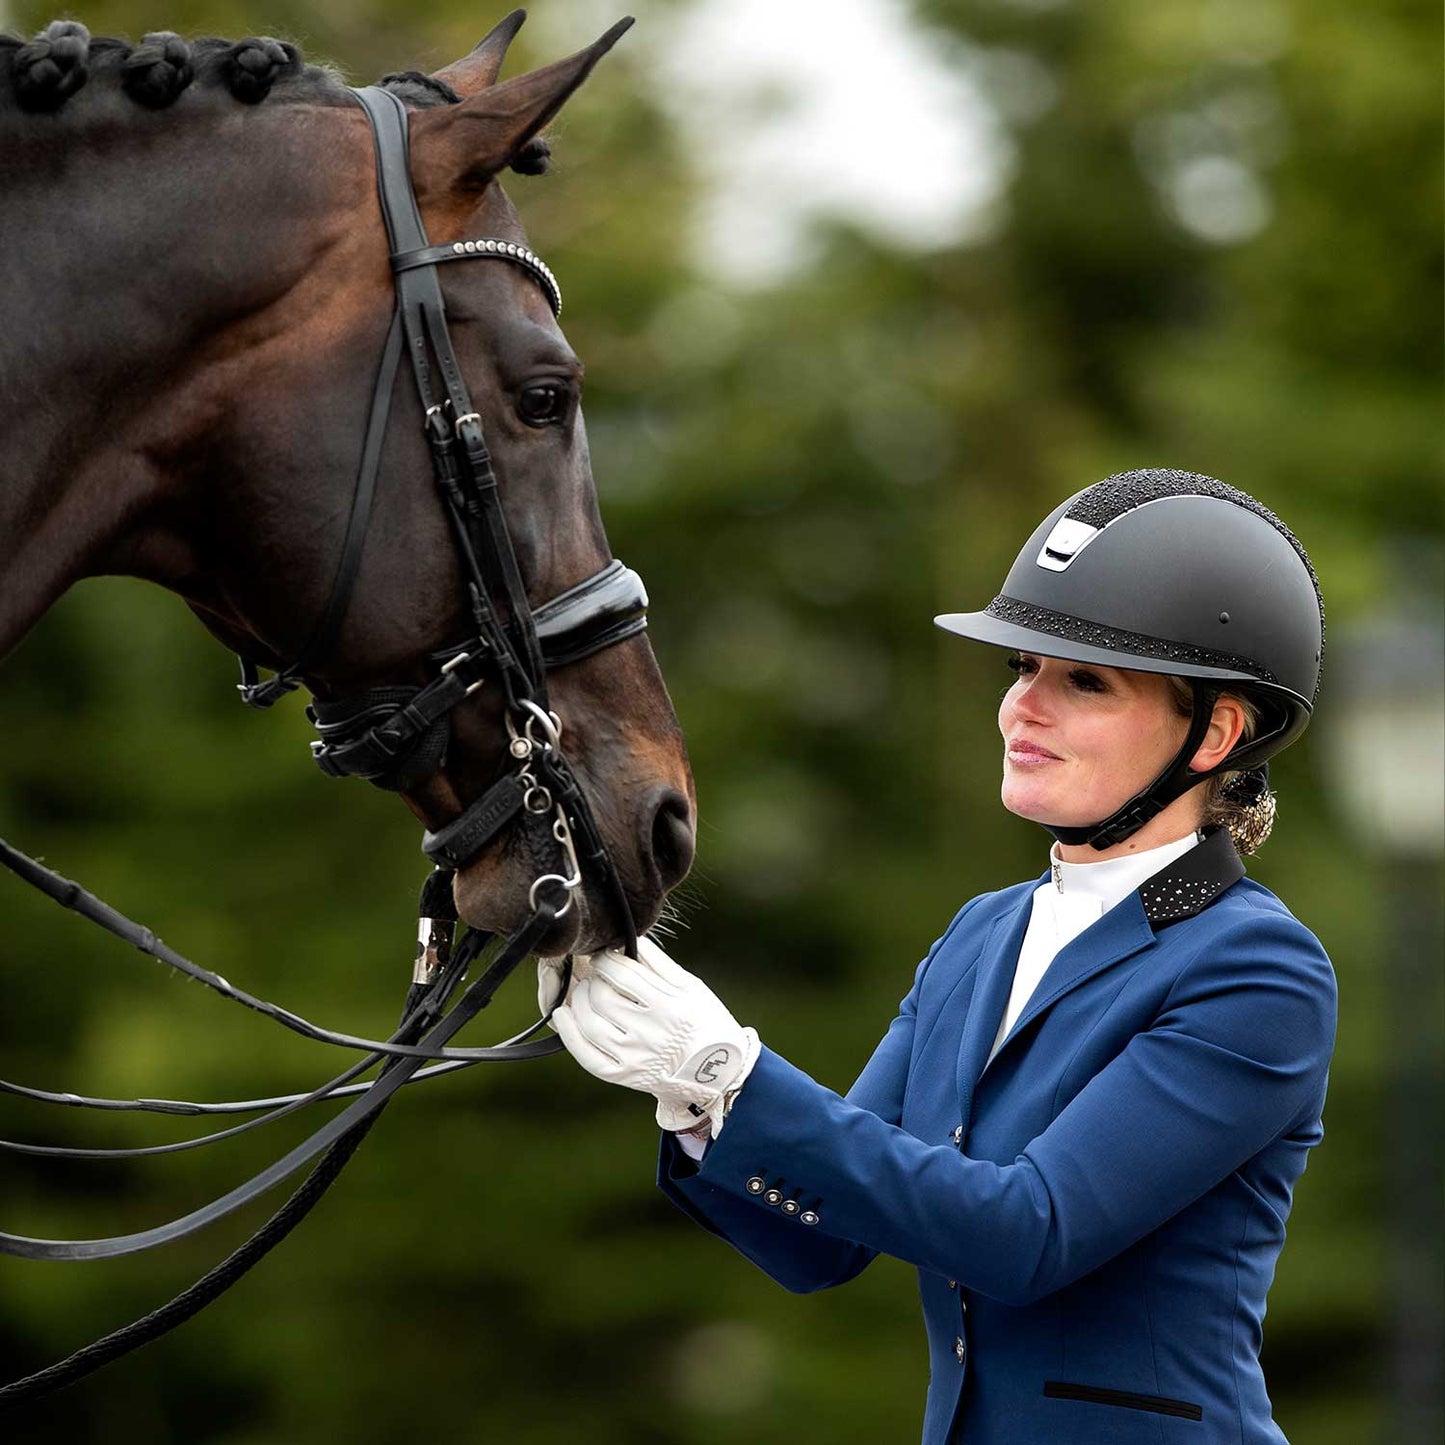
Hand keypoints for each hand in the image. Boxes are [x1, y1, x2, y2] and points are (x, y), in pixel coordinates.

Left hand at [547, 936, 758, 1135]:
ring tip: (586, 992)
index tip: (604, 956)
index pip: (622, 973)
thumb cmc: (705, 1022)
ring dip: (579, 1000)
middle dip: (592, 979)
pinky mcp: (624, 1075)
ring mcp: (634, 1057)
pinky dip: (569, 1032)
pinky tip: (564, 1014)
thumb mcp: (691, 986)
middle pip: (601, 997)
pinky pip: (586, 1055)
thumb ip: (659, 963)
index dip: (606, 959)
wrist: (719, 1073)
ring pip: (589, 1023)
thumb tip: (629, 939)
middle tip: (596, 975)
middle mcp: (649, 1033)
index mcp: (669, 1006)